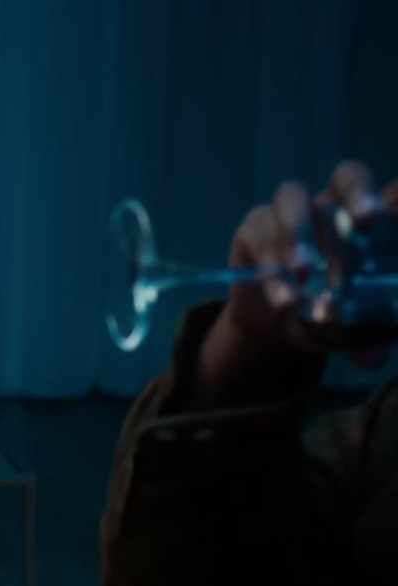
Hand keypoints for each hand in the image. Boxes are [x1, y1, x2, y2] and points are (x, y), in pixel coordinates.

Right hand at [223, 160, 397, 365]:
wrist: (279, 326)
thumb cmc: (334, 316)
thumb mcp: (357, 329)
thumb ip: (369, 337)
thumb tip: (372, 358)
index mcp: (372, 221)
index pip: (394, 194)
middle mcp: (334, 206)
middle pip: (348, 174)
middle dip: (358, 193)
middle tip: (369, 222)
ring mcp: (291, 212)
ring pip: (292, 197)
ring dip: (299, 233)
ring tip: (303, 273)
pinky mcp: (253, 227)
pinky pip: (258, 234)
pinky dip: (270, 267)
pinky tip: (282, 300)